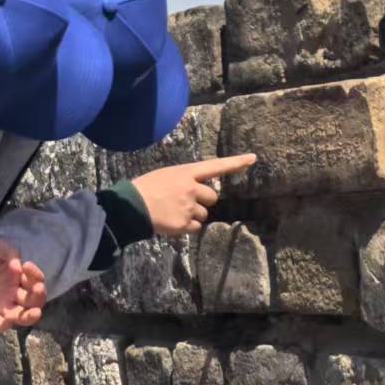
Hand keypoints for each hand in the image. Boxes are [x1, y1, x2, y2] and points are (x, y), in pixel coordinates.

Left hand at [0, 236, 46, 328]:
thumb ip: (6, 249)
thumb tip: (18, 266)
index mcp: (16, 274)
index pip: (35, 279)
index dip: (36, 275)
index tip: (27, 267)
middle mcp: (12, 291)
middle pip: (34, 300)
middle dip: (39, 296)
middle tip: (36, 289)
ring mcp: (0, 305)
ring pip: (22, 316)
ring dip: (29, 316)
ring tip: (30, 313)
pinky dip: (4, 324)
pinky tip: (4, 318)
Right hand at [131, 153, 256, 236]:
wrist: (131, 207)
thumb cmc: (144, 189)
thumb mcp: (164, 176)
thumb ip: (182, 181)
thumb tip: (192, 192)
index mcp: (186, 172)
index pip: (216, 166)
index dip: (236, 162)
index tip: (253, 158)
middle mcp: (192, 188)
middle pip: (212, 197)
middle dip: (203, 201)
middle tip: (184, 202)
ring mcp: (190, 207)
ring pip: (204, 213)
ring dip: (193, 215)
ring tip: (173, 212)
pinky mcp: (185, 223)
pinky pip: (196, 226)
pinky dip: (188, 226)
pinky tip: (173, 221)